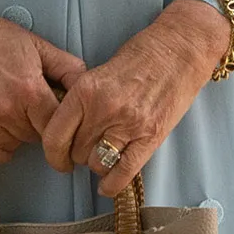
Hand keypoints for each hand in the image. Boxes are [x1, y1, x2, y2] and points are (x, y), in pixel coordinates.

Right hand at [0, 0, 85, 164]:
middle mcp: (6, 110)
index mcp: (29, 90)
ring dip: (18, 133)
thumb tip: (88, 85)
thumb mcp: (37, 45)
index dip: (61, 121)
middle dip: (38, 123)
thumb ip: (67, 67)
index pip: (58, 125)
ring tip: (11, 109)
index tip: (59, 117)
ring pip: (16, 145)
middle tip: (31, 105)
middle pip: (37, 136)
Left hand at [41, 0, 229, 196]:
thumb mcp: (100, 71)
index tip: (57, 157)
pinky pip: (123, 172)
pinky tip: (108, 184)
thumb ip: (82, 100)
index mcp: (86, 90)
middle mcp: (104, 109)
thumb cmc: (141, 56)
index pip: (54, 136)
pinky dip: (112, 184)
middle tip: (87, 148)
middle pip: (76, 152)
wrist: (180, 50)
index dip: (53, 154)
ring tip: (104, 154)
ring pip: (97, 164)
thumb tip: (67, 129)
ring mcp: (128, 124)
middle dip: (78, 154)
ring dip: (97, 164)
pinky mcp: (151, 136)